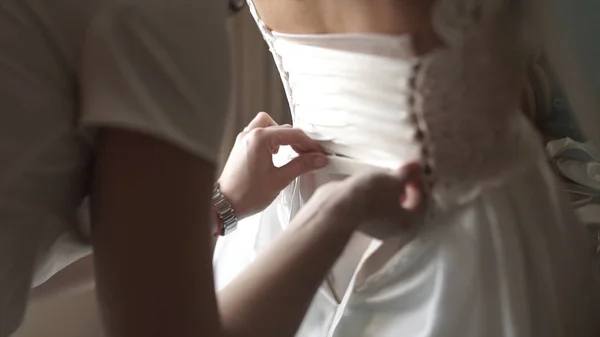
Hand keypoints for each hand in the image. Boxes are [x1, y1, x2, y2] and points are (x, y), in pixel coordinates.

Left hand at [218, 112, 328, 218]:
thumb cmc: (246, 195)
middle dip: (297, 140)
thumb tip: (318, 159)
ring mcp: (243, 139)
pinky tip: (276, 153)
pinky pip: (259, 133)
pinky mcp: (241, 146)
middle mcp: (249, 134)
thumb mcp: (279, 180)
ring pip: (269, 125)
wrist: (224, 205)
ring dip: (282, 136)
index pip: (292, 134)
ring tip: (291, 152)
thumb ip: (301, 166)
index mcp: (259, 139)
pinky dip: (270, 139)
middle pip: (282, 128)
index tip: (318, 153)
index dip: (309, 144)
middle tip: (308, 155)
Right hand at [300, 163, 425, 238]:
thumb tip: (417, 167)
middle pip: (404, 206)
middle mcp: (392, 229)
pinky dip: (373, 193)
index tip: (412, 171)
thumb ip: (408, 174)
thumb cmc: (370, 196)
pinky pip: (372, 204)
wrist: (337, 206)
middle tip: (399, 172)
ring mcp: (374, 225)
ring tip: (382, 174)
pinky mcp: (358, 218)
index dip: (419, 184)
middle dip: (403, 187)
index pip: (422, 203)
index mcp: (407, 223)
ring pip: (387, 205)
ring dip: (387, 190)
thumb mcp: (394, 179)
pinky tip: (368, 181)